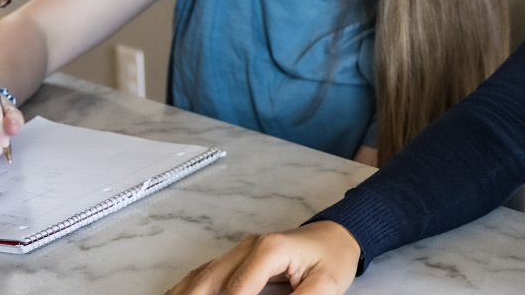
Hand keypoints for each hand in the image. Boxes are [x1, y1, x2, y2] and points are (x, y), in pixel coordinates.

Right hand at [166, 221, 360, 294]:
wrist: (337, 235)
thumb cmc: (332, 258)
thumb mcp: (325, 285)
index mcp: (268, 250)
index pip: (236, 291)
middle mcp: (247, 247)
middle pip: (209, 282)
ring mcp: (239, 251)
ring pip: (201, 277)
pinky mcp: (237, 258)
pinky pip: (204, 273)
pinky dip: (187, 288)